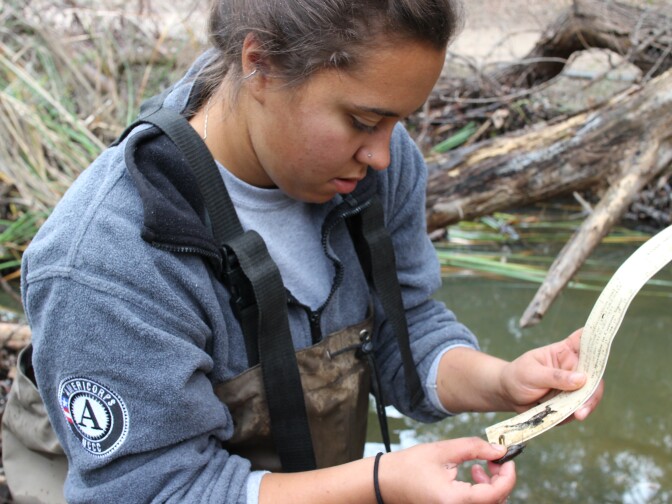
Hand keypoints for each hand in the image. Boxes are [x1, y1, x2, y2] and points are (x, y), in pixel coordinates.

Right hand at [380, 437, 515, 503]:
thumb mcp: (444, 450)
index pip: (496, 493)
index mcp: (455, 500)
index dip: (508, 475)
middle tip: (495, 458)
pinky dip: (482, 492)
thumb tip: (500, 449)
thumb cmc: (410, 466)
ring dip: (492, 486)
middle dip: (501, 479)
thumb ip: (474, 448)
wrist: (387, 482)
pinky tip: (473, 474)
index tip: (507, 458)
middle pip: (496, 501)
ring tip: (480, 465)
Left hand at [499, 328, 603, 420]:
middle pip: (595, 373)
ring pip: (591, 393)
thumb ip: (554, 376)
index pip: (584, 339)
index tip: (606, 335)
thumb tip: (581, 379)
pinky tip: (566, 416)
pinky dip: (575, 413)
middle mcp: (574, 367)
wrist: (509, 395)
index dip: (597, 336)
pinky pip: (580, 408)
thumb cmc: (518, 376)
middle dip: (593, 388)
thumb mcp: (531, 373)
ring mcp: (574, 385)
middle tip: (585, 403)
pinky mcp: (571, 401)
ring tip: (577, 414)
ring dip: (587, 405)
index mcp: (564, 352)